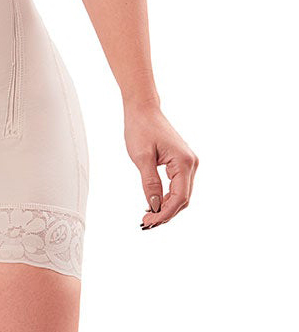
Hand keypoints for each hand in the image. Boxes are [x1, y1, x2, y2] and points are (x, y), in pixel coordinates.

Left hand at [123, 98, 198, 229]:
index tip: (149, 221)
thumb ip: (150, 183)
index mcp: (184, 162)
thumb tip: (155, 206)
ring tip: (148, 216)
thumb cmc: (141, 128)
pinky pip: (178, 185)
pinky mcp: (182, 162)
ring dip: (167, 206)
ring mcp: (188, 162)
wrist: (143, 108)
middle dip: (166, 213)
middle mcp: (191, 163)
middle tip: (146, 222)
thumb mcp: (141, 157)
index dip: (165, 213)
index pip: (179, 197)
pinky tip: (154, 203)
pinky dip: (167, 196)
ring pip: (181, 194)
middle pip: (183, 199)